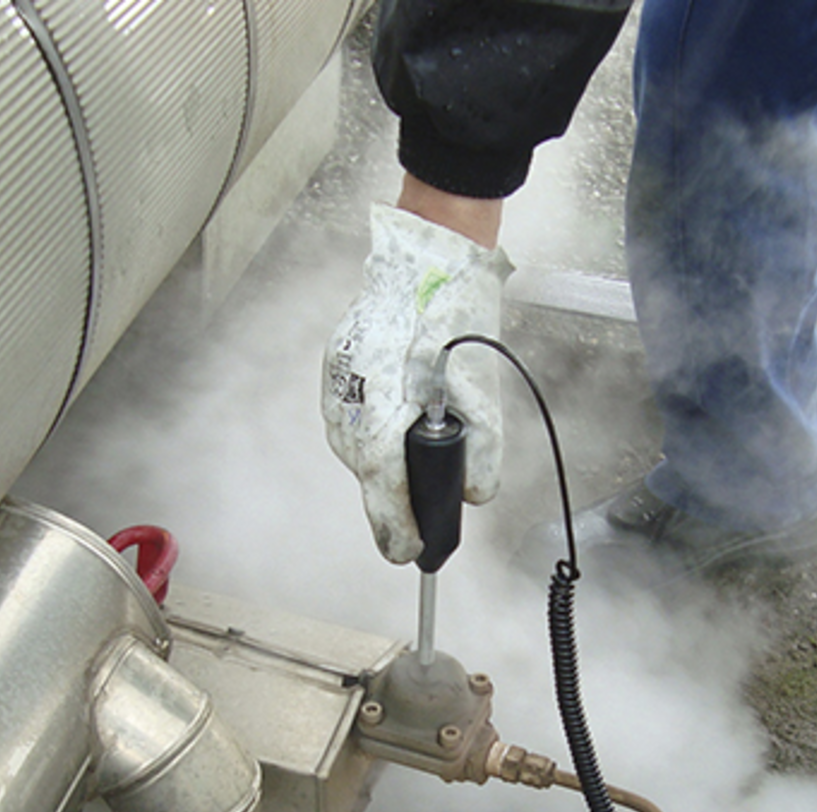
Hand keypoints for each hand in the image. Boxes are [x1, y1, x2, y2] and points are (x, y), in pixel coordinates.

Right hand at [321, 205, 511, 563]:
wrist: (426, 255)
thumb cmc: (453, 316)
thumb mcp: (482, 393)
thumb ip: (481, 451)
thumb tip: (473, 495)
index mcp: (379, 418)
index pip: (384, 494)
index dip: (400, 529)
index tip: (411, 552)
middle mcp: (348, 410)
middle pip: (371, 475)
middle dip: (398, 493)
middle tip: (426, 507)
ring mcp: (335, 390)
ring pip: (360, 448)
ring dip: (387, 458)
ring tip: (417, 451)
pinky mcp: (334, 370)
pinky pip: (354, 418)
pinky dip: (377, 428)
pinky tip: (401, 416)